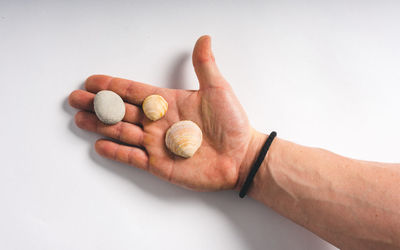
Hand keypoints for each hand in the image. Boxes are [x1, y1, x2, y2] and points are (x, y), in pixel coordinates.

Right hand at [69, 36, 261, 190]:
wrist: (241, 157)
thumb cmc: (233, 124)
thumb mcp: (218, 90)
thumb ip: (205, 66)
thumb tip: (204, 39)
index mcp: (168, 102)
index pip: (134, 91)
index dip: (113, 85)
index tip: (93, 80)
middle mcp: (159, 122)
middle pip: (122, 110)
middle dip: (98, 105)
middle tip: (76, 99)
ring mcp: (157, 143)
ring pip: (122, 132)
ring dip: (100, 125)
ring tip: (80, 119)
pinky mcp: (159, 164)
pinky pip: (132, 157)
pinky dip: (116, 151)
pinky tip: (101, 144)